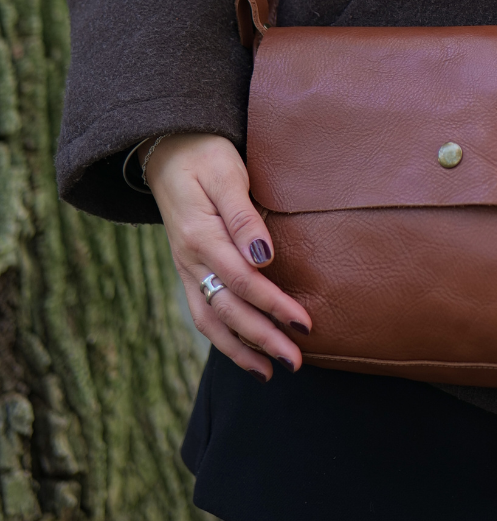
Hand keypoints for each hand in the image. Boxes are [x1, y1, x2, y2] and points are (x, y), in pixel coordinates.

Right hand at [144, 133, 312, 380]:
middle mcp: (189, 260)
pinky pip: (203, 312)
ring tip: (271, 372)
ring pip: (210, 320)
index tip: (304, 323)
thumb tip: (264, 256)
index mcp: (201, 236)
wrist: (167, 148)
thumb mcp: (227, 174)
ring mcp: (186, 268)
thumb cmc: (205, 156)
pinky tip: (245, 352)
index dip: (274, 305)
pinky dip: (223, 338)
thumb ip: (244, 217)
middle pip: (228, 310)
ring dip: (241, 349)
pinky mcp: (188, 271)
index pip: (242, 281)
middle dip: (262, 338)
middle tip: (295, 361)